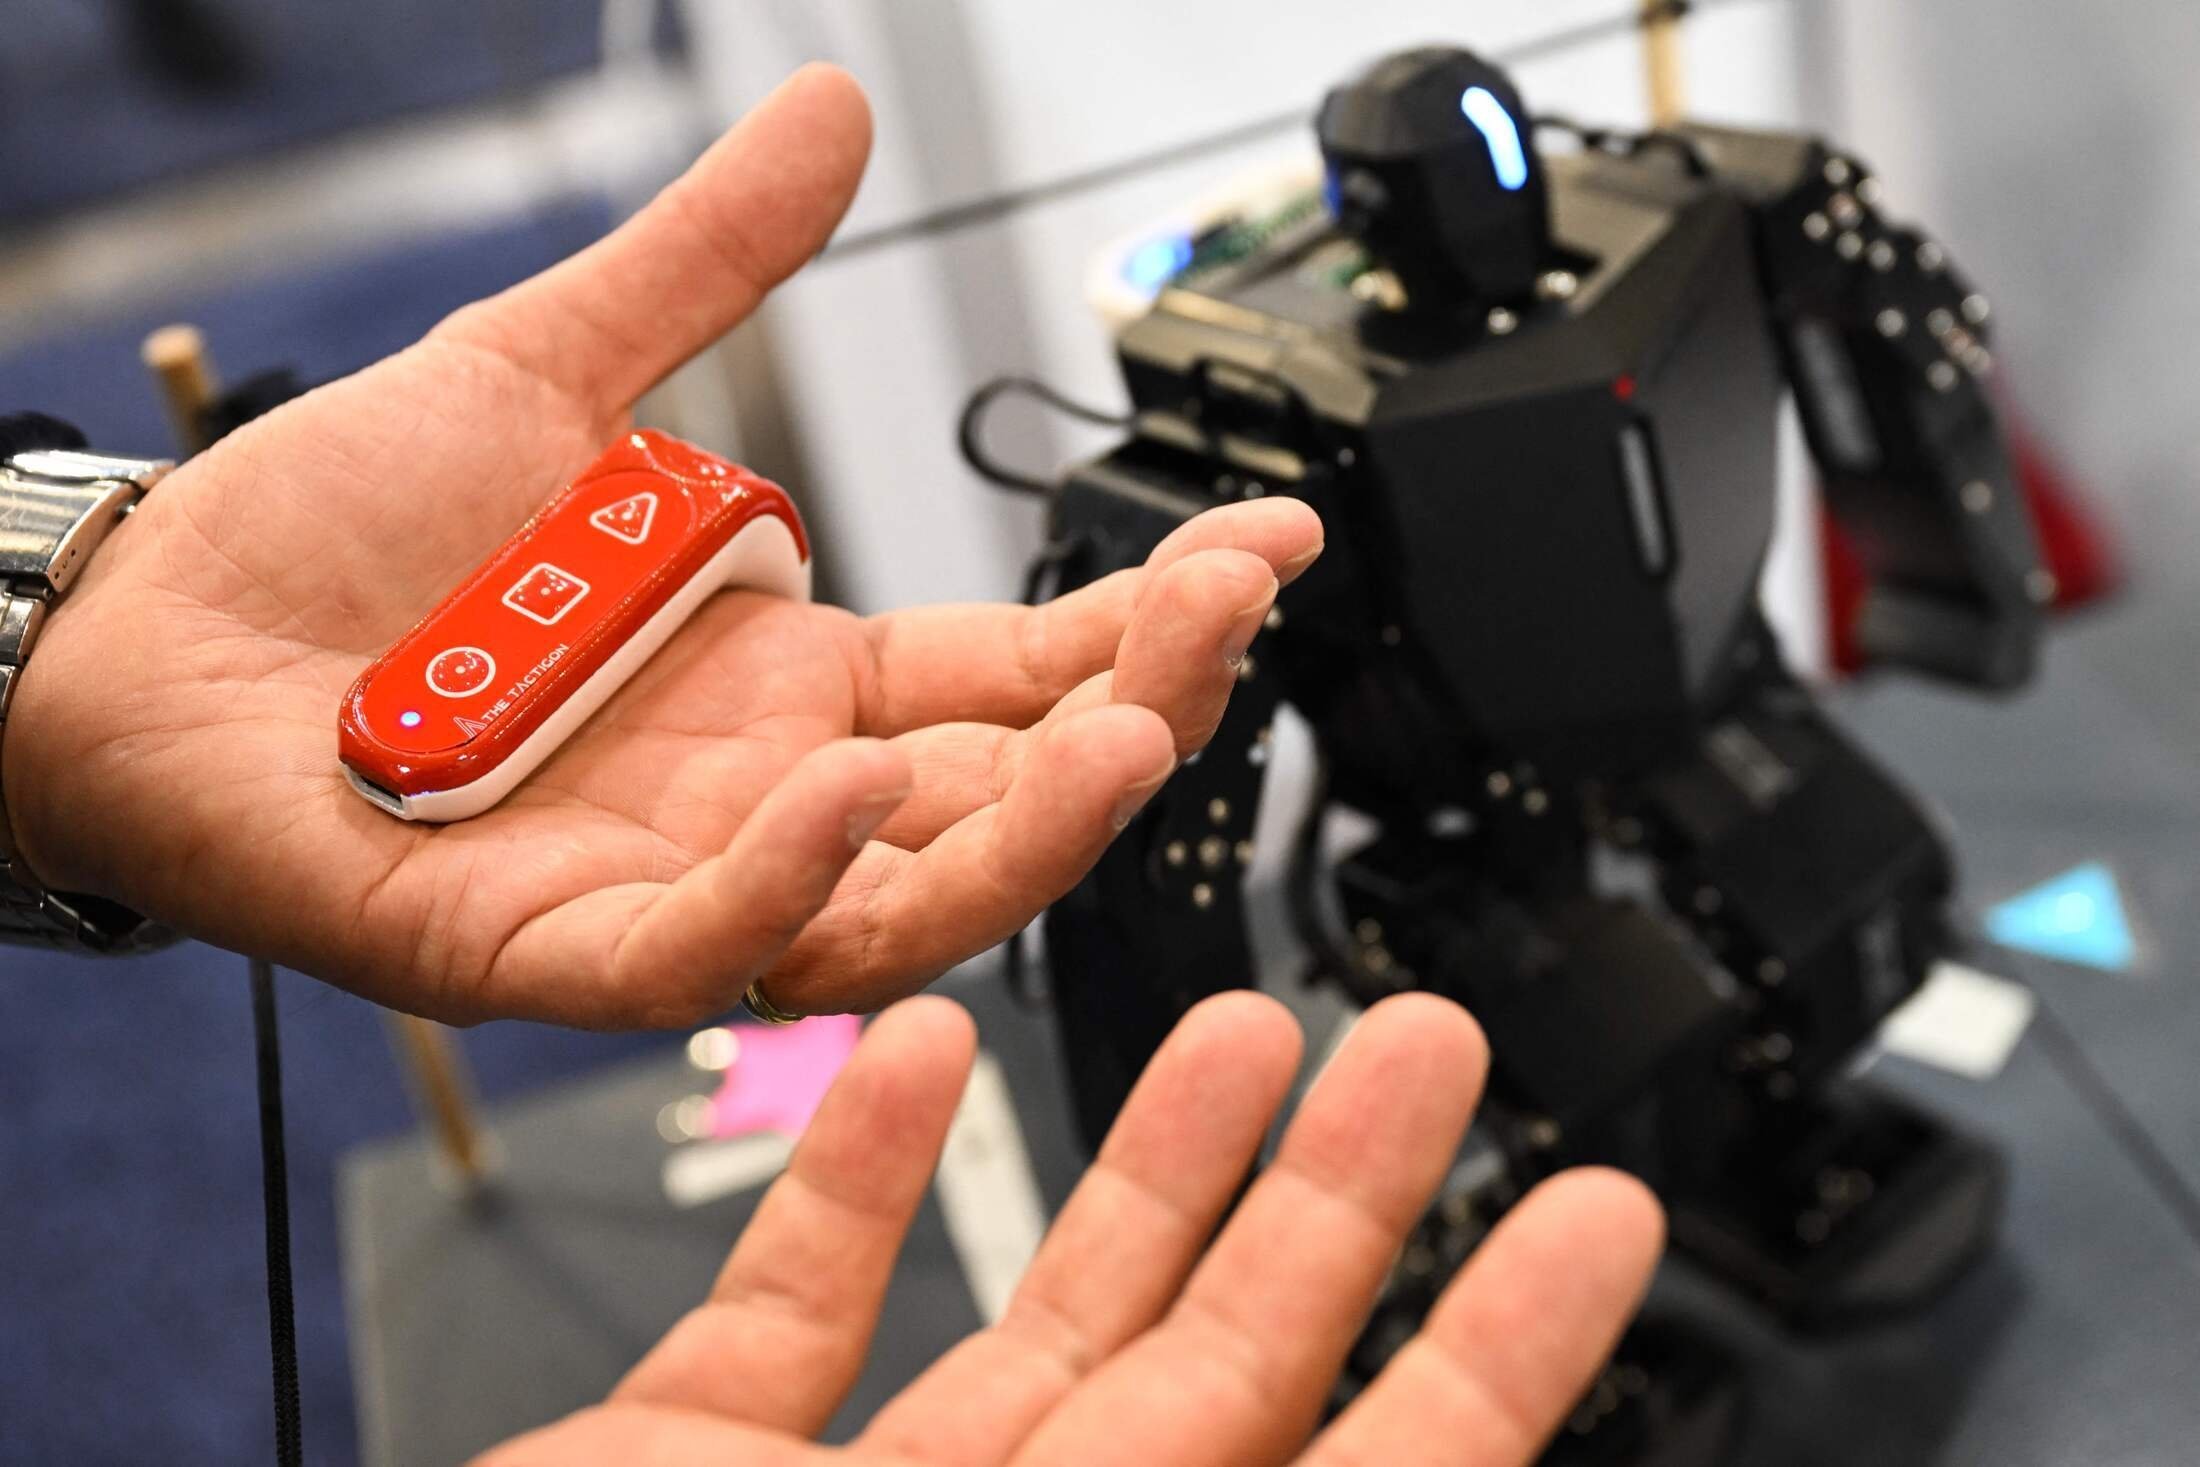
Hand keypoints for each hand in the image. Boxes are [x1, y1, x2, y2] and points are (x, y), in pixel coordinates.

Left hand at [0, 65, 1320, 1025]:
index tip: (1264, 546)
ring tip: (1124, 731)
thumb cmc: (339, 534)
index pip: (1017, 670)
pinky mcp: (543, 949)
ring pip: (894, 905)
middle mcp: (760, 799)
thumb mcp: (559, 368)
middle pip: (999, 799)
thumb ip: (714, 262)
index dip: (1148, 621)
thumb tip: (834, 113)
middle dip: (1133, 718)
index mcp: (794, 681)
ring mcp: (665, 880)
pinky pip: (700, 948)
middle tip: (1222, 619)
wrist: (143, 624)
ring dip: (1022, 832)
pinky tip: (850, 780)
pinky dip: (786, 881)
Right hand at [480, 992, 1662, 1465]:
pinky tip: (920, 1055)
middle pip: (1225, 1368)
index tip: (1596, 1218)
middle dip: (1341, 1196)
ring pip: (1042, 1316)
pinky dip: (854, 1178)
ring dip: (1143, 1162)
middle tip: (1433, 1042)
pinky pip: (795, 1308)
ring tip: (1250, 1022)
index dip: (1500, 1361)